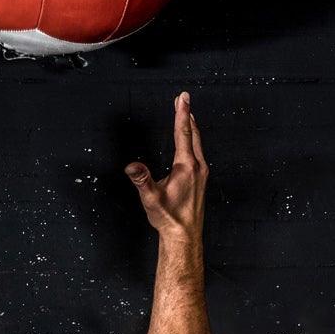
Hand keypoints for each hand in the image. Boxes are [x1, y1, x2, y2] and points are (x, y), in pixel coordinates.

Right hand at [125, 91, 206, 236]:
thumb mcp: (151, 198)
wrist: (184, 236)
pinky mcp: (201, 180)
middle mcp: (197, 167)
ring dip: (191, 127)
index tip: (182, 97)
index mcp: (186, 167)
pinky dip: (193, 141)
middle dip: (187, 115)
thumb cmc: (169, 219)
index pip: (183, 133)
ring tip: (187, 116)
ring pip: (197, 143)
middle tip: (183, 99)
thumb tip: (132, 166)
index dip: (181, 112)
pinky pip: (198, 153)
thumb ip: (142, 179)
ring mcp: (202, 174)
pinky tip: (190, 144)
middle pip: (193, 134)